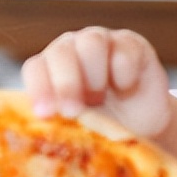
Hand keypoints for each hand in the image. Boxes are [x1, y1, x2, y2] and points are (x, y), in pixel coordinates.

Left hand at [21, 27, 171, 137]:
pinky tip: (126, 87)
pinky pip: (124, 50)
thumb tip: (44, 134)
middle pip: (60, 53)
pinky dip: (123, 71)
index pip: (35, 69)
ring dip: (93, 74)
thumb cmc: (100, 128)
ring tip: (99, 99)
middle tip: (73, 111)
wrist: (142, 128)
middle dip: (65, 84)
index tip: (45, 114)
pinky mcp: (132, 44)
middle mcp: (71, 50)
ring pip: (91, 42)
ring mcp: (102, 42)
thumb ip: (58, 124)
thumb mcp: (76, 130)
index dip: (38, 89)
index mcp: (49, 69)